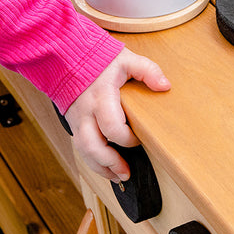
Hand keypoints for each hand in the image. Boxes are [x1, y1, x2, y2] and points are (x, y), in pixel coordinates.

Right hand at [65, 48, 170, 181]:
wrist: (68, 57)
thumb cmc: (99, 60)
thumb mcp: (127, 60)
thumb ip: (148, 70)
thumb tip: (165, 85)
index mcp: (101, 97)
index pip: (112, 126)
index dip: (127, 138)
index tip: (139, 139)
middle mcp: (85, 111)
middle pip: (92, 146)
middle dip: (109, 163)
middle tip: (126, 173)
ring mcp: (76, 119)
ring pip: (83, 151)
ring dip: (100, 167)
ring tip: (118, 176)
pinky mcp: (73, 123)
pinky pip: (80, 147)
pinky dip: (93, 161)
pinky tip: (107, 168)